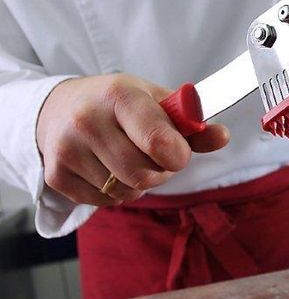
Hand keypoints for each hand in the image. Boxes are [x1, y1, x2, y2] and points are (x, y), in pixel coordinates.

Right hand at [37, 73, 228, 205]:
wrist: (59, 107)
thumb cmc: (119, 104)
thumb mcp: (156, 101)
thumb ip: (192, 124)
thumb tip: (223, 137)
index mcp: (119, 96)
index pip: (157, 140)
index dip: (178, 155)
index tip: (179, 152)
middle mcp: (87, 121)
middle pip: (143, 175)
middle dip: (159, 172)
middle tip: (154, 156)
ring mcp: (66, 149)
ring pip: (125, 192)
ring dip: (138, 184)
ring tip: (129, 159)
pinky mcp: (56, 175)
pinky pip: (105, 202)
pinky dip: (116, 192)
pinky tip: (108, 168)